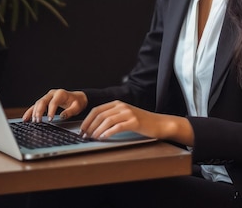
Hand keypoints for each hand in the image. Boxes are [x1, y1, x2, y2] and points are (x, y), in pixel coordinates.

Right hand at [22, 89, 87, 121]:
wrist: (76, 98)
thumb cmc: (77, 102)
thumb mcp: (77, 107)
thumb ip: (70, 111)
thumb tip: (62, 116)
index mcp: (60, 94)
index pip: (53, 102)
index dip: (51, 111)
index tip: (50, 119)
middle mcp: (52, 94)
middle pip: (43, 101)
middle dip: (39, 111)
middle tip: (38, 121)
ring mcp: (47, 97)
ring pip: (38, 103)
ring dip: (34, 112)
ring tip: (33, 121)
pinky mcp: (44, 101)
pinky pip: (35, 106)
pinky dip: (30, 112)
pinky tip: (26, 118)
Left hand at [79, 100, 193, 145]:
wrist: (159, 123)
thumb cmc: (141, 122)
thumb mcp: (125, 116)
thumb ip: (112, 117)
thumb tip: (94, 127)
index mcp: (118, 103)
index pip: (97, 110)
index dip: (87, 120)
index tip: (82, 129)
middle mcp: (122, 106)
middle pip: (100, 115)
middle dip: (90, 126)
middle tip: (85, 136)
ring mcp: (128, 113)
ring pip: (107, 120)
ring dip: (97, 130)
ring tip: (93, 138)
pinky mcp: (134, 122)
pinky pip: (117, 127)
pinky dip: (108, 132)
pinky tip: (104, 138)